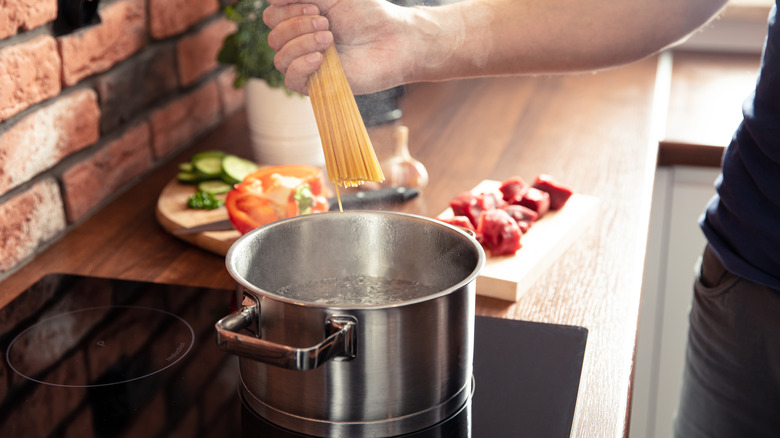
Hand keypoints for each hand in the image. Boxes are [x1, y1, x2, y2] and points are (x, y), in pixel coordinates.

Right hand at [264, 0, 412, 94]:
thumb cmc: (367, 15)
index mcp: (302, 21)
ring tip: (330, 38)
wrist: (393, 40)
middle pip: (274, 38)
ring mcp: (309, 65)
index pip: (272, 18)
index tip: (317, 7)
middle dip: (297, 26)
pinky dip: (300, 65)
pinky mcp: (319, 85)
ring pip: (280, 59)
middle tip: (327, 23)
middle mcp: (302, 44)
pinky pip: (291, 80)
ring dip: (301, 44)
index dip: (287, 10)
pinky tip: (320, 58)